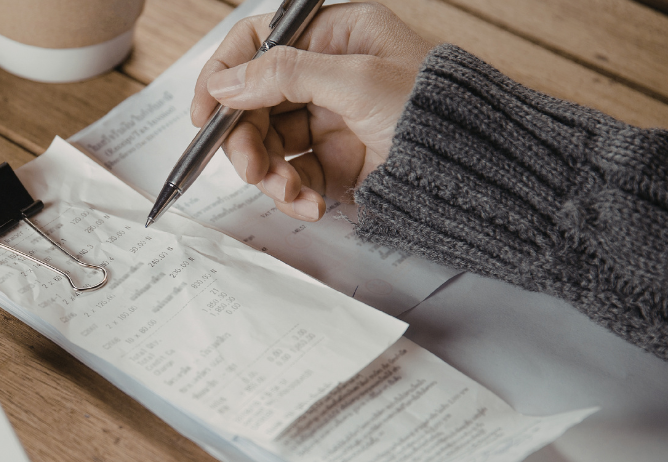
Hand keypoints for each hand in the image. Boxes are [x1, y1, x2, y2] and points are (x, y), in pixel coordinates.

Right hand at [190, 2, 432, 221]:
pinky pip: (290, 173)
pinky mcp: (332, 159)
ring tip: (294, 194)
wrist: (479, 173)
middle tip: (253, 170)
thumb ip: (283, 75)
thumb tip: (224, 82)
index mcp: (336, 34)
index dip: (223, 75)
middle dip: (248, 141)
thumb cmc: (438, 112)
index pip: (257, 43)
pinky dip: (292, 193)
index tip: (204, 114)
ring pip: (267, 143)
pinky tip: (312, 205)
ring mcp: (327, 117)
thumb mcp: (356, 82)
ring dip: (271, 174)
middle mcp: (326, 72)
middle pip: (254, 101)